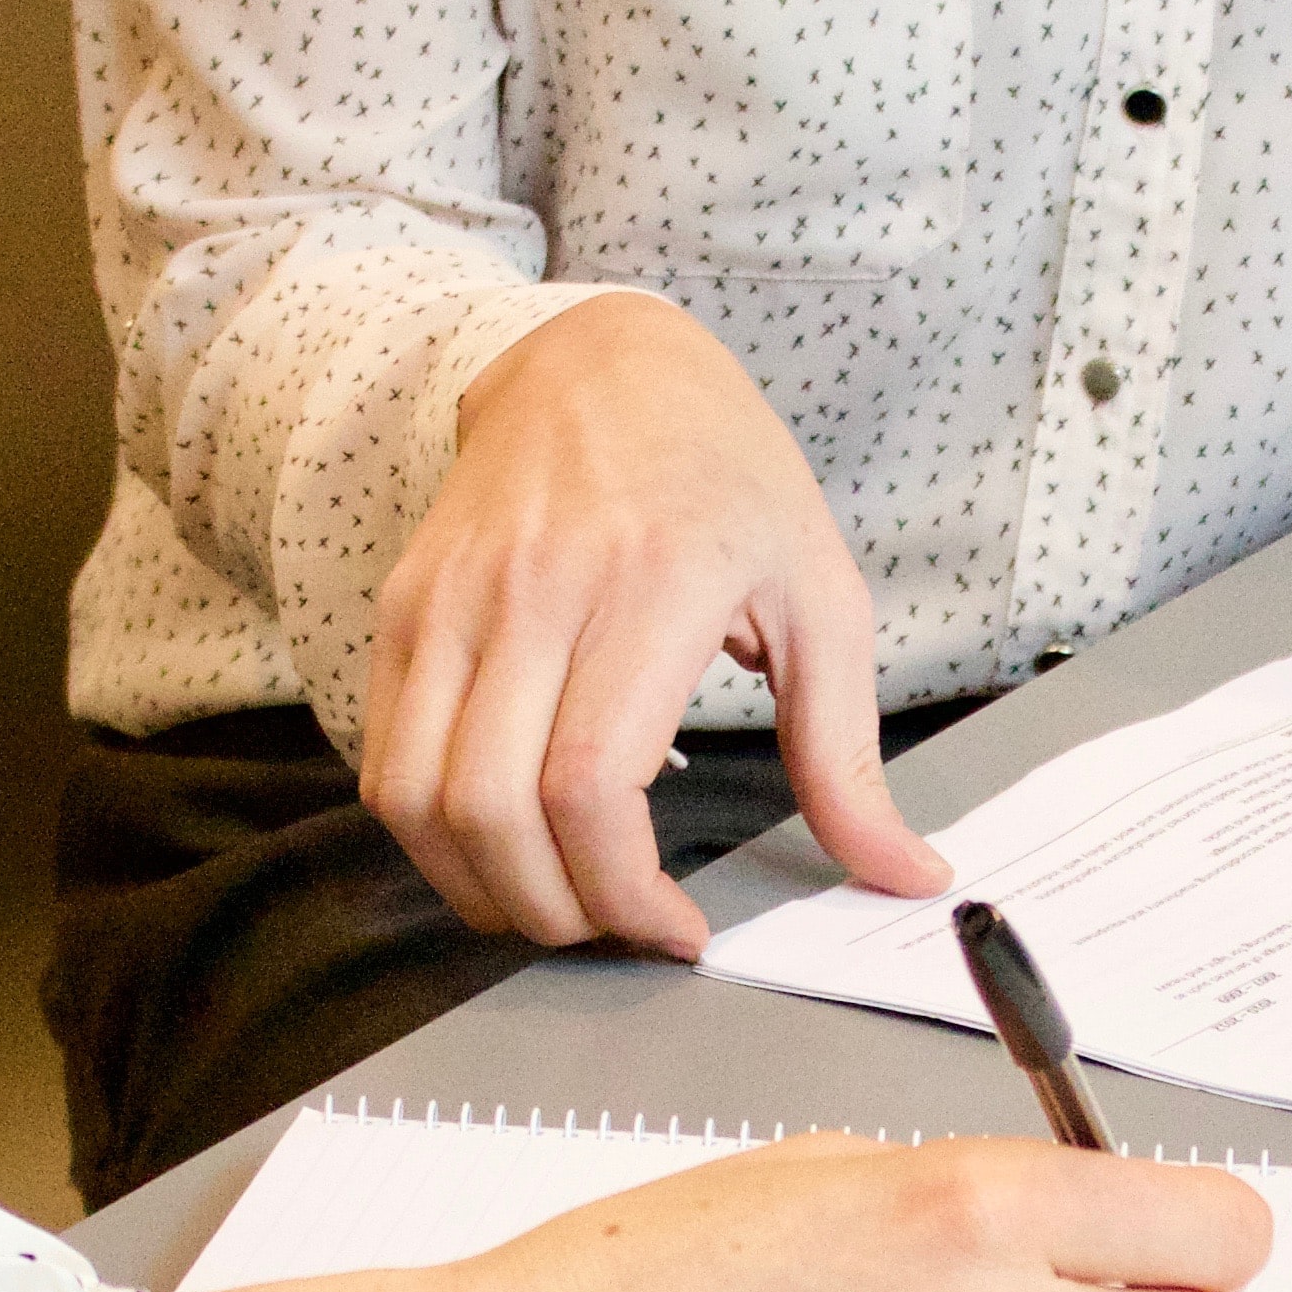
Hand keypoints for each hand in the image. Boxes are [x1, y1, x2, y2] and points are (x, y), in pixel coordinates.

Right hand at [360, 293, 951, 959]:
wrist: (599, 363)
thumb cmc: (723, 477)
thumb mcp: (820, 596)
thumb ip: (849, 754)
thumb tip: (906, 874)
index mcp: (651, 584)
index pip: (590, 784)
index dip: (623, 892)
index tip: (676, 928)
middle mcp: (534, 589)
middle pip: (493, 811)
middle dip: (554, 912)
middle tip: (615, 928)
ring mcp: (451, 598)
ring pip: (418, 799)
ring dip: (480, 888)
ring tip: (556, 900)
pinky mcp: (403, 608)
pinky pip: (385, 760)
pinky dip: (433, 835)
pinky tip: (502, 845)